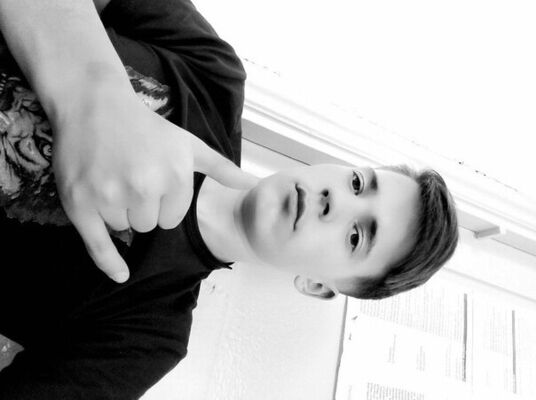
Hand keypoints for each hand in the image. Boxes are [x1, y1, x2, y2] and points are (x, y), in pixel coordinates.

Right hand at [52, 88, 256, 282]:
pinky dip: (109, 263)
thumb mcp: (189, 145)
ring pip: (125, 229)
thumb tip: (253, 184)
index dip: (163, 203)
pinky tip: (121, 275)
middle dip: (142, 208)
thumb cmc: (147, 127)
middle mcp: (144, 189)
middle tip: (130, 177)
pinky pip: (98, 246)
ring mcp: (110, 197)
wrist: (95, 104)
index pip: (172, 219)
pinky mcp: (80, 203)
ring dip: (120, 213)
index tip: (152, 180)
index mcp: (175, 178)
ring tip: (112, 179)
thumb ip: (222, 169)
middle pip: (149, 226)